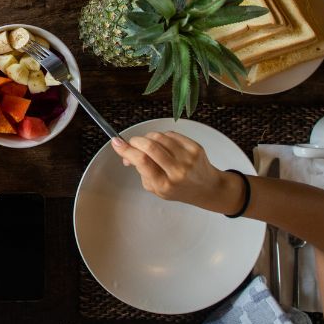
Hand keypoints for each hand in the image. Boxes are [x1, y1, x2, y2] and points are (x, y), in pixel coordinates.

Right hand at [110, 133, 243, 214]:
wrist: (208, 188)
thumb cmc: (179, 189)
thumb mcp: (156, 188)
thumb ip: (141, 171)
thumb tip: (126, 154)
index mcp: (165, 184)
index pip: (142, 161)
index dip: (126, 149)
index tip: (116, 142)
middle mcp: (177, 171)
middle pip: (150, 146)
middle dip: (135, 141)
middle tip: (132, 143)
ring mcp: (188, 158)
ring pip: (159, 137)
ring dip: (148, 137)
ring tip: (148, 145)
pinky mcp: (195, 147)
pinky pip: (170, 134)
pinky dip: (161, 136)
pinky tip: (162, 144)